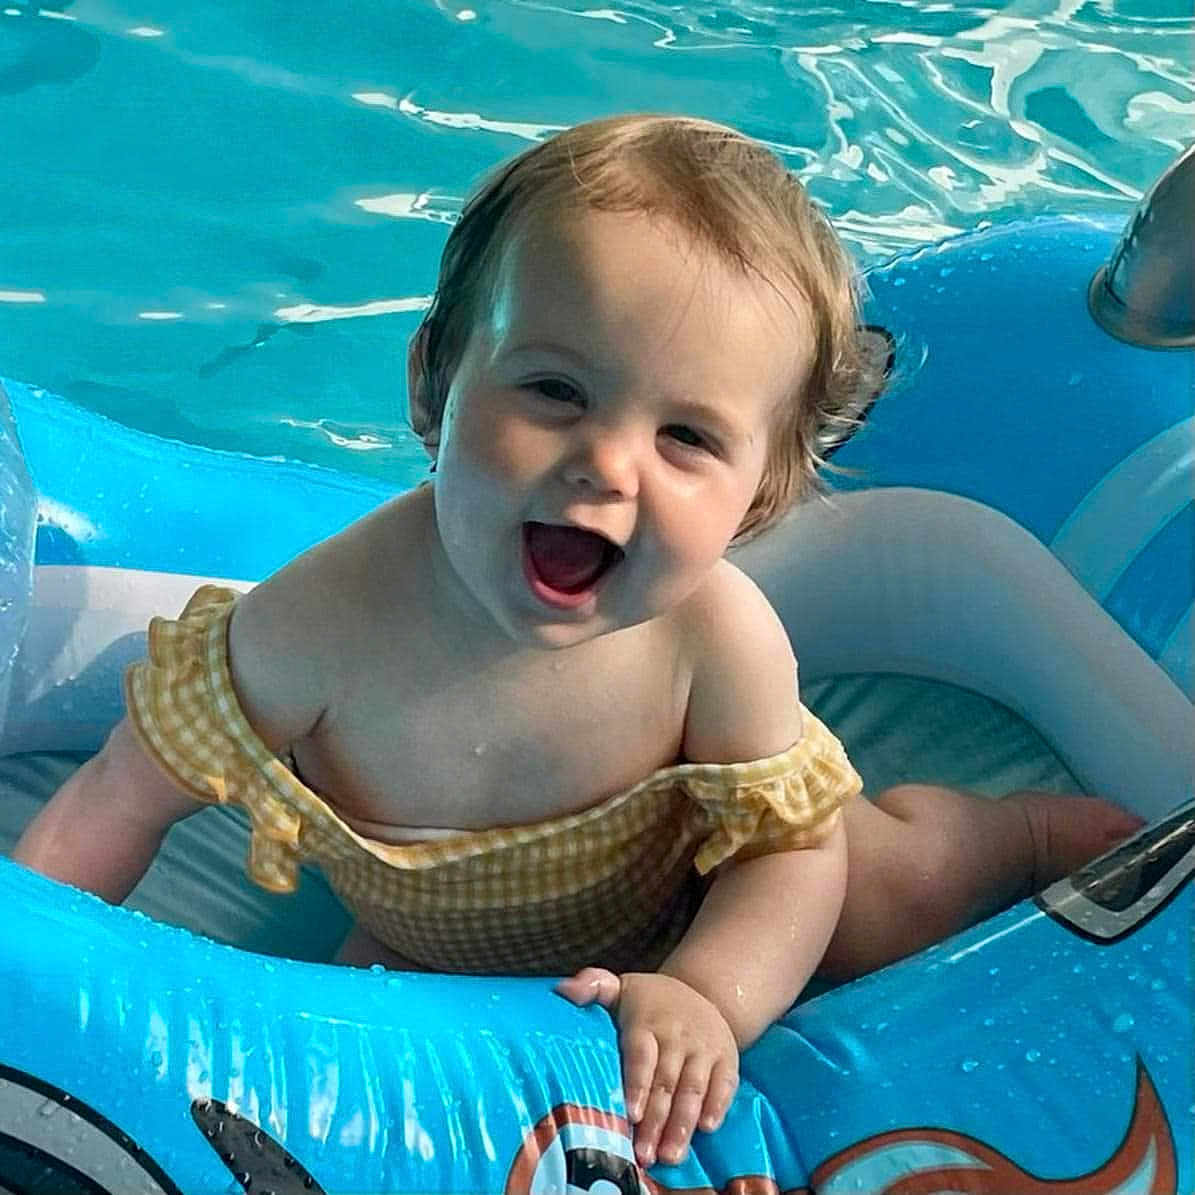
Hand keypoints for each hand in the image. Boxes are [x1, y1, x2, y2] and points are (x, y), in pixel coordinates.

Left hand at [556, 967, 738, 1166]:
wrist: (702, 990)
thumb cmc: (649, 1001)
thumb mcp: (621, 988)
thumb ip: (592, 986)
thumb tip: (563, 990)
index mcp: (648, 1021)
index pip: (641, 1055)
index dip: (638, 1084)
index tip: (631, 1113)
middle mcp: (678, 1035)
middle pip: (666, 1081)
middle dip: (656, 1120)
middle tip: (645, 1154)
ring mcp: (704, 1048)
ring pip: (694, 1089)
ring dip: (683, 1124)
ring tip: (670, 1154)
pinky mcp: (727, 1060)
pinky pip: (724, 1085)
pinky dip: (717, 1106)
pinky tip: (706, 1128)